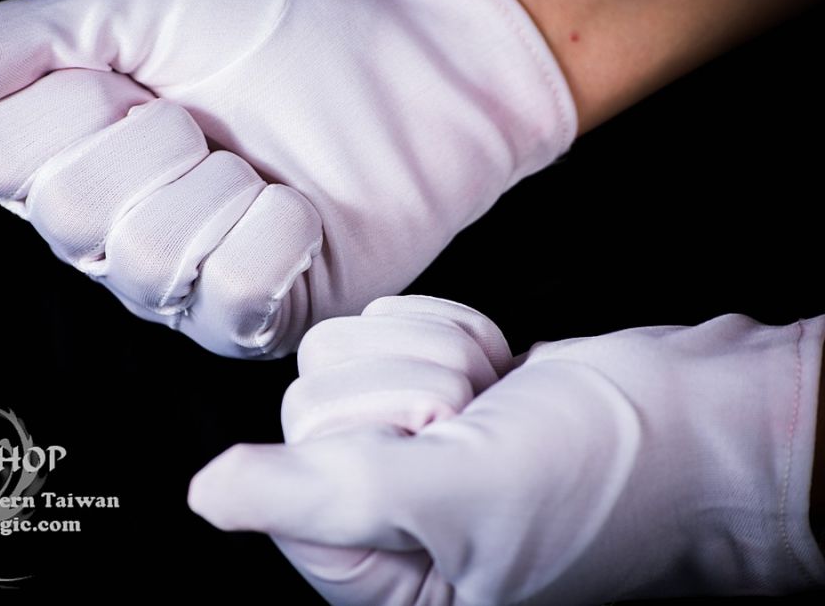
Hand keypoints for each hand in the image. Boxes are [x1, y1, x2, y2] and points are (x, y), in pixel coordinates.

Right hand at [0, 0, 574, 357]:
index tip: (141, 76)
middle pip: (70, 213)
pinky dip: (274, 235)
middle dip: (155, 141)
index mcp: (67, 155)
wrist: (408, 65)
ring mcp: (183, 288)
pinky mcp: (258, 321)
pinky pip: (231, 298)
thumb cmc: (281, 34)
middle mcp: (110, 235)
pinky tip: (298, 207)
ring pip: (149, 260)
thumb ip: (21, 44)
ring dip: (219, 184)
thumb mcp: (138, 7)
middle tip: (208, 120)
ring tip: (256, 162)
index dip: (73, 104)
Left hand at [189, 296, 824, 603]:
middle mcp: (379, 517)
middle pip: (310, 406)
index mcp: (380, 574)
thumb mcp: (458, 495)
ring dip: (433, 358)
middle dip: (408, 387)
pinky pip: (382, 329)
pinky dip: (446, 334)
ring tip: (492, 399)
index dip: (366, 433)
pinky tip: (495, 374)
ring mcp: (400, 447)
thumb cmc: (604, 474)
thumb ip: (324, 496)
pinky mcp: (423, 390)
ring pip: (341, 357)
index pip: (289, 478)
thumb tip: (205, 495)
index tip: (441, 434)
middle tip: (475, 418)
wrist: (696, 419)